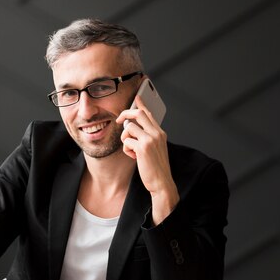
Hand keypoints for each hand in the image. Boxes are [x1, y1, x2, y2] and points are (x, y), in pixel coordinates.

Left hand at [116, 95, 178, 224]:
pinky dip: (127, 150)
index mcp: (160, 133)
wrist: (161, 182)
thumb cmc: (155, 167)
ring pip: (129, 128)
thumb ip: (146, 137)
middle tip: (118, 120)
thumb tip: (132, 128)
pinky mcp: (143, 147)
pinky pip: (127, 141)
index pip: (149, 113)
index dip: (141, 103)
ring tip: (131, 150)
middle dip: (124, 114)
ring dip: (125, 139)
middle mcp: (157, 133)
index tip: (136, 96)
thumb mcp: (153, 149)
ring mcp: (151, 139)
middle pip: (137, 113)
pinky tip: (133, 157)